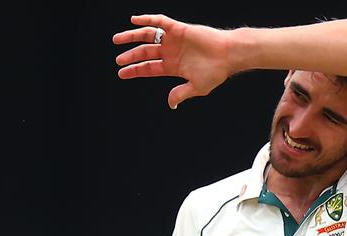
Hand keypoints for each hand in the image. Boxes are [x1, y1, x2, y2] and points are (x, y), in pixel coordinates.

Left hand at [113, 14, 234, 108]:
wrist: (228, 55)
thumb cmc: (216, 72)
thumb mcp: (197, 87)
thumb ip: (181, 94)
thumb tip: (171, 104)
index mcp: (173, 67)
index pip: (149, 68)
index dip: (135, 70)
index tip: (121, 73)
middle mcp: (171, 52)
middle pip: (145, 53)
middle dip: (131, 56)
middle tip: (118, 60)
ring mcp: (174, 40)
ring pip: (147, 36)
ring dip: (132, 37)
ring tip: (118, 40)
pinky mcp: (178, 28)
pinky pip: (160, 21)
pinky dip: (147, 19)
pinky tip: (135, 20)